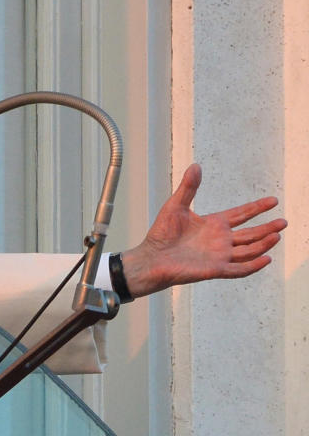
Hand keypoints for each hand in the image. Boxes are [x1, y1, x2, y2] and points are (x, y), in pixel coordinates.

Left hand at [120, 164, 286, 297]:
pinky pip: (239, 269)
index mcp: (213, 224)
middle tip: (283, 222)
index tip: (273, 200)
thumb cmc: (161, 234)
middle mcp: (220, 240)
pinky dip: (253, 265)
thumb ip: (188, 187)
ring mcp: (219, 255)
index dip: (257, 208)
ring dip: (263, 244)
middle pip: (250, 234)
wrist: (151, 257)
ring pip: (248, 250)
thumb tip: (195, 166)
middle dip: (267, 228)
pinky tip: (266, 258)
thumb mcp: (176, 206)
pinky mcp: (215, 269)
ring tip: (277, 235)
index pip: (241, 214)